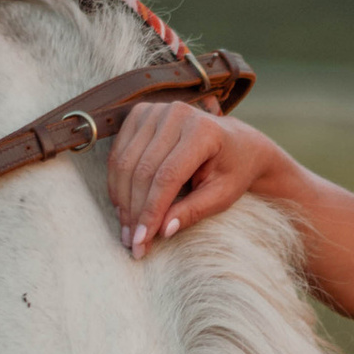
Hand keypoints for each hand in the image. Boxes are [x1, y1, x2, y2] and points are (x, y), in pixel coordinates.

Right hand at [107, 102, 269, 256]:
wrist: (236, 141)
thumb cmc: (233, 170)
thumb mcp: (222, 195)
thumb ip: (194, 211)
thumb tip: (163, 231)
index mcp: (202, 131)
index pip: (167, 176)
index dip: (151, 211)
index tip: (142, 242)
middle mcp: (177, 114)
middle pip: (142, 170)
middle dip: (135, 211)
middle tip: (132, 243)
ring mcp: (155, 110)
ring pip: (125, 163)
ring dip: (122, 201)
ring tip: (127, 230)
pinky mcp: (140, 114)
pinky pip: (118, 153)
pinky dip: (117, 183)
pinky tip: (123, 207)